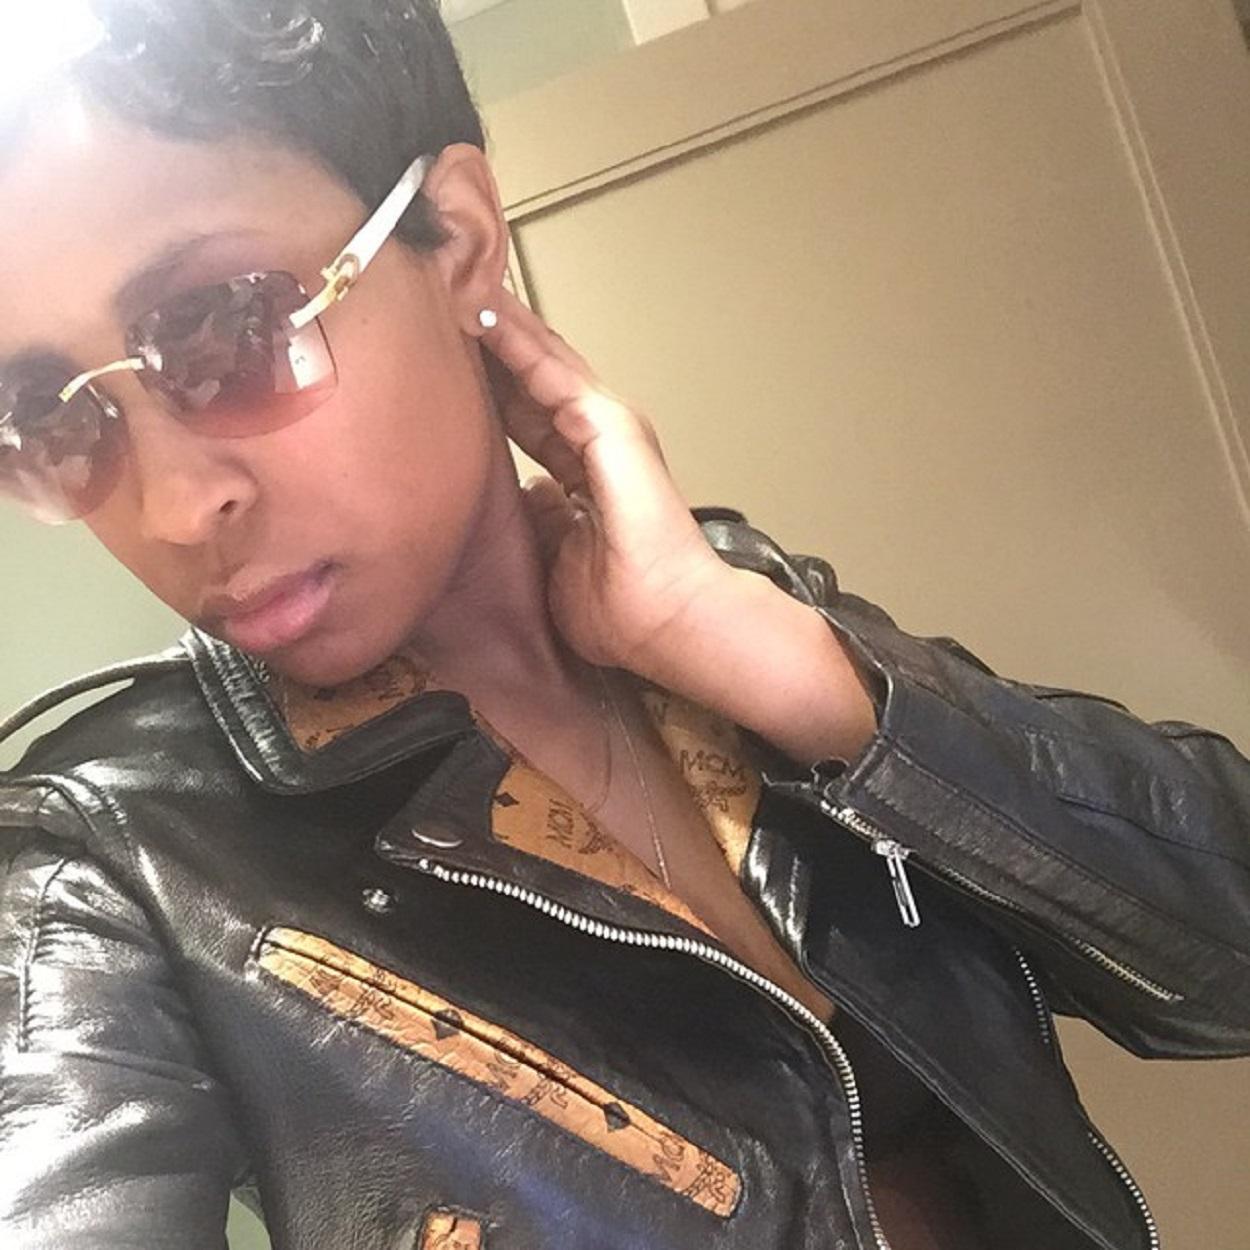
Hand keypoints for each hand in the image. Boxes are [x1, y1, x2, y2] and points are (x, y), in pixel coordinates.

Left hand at [479, 290, 878, 765]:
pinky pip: (550, 374)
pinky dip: (516, 343)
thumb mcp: (562, 556)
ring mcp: (611, 428)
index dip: (496, 387)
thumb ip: (547, 519)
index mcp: (591, 473)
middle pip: (537, 379)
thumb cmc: (625, 608)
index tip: (453, 361)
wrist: (668, 619)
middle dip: (496, 344)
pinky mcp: (611, 426)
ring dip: (503, 328)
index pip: (532, 418)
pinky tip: (482, 314)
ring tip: (459, 286)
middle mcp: (602, 442)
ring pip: (544, 363)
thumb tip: (527, 493)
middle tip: (450, 299)